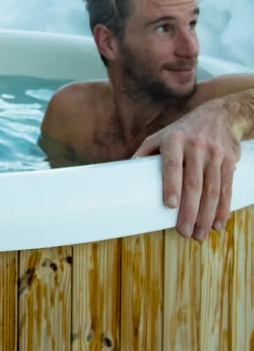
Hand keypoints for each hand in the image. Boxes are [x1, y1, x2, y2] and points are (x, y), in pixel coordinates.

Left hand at [132, 102, 239, 240]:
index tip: (170, 205)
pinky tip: (217, 223)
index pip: (172, 165)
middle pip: (194, 183)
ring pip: (212, 189)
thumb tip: (122, 175)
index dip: (171, 185)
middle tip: (184, 232)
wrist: (219, 115)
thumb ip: (144, 154)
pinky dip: (223, 208)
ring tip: (199, 234)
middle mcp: (195, 146)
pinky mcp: (229, 160)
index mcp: (174, 140)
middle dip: (190, 210)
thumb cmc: (181, 131)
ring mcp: (214, 154)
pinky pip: (227, 187)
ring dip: (206, 215)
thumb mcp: (159, 136)